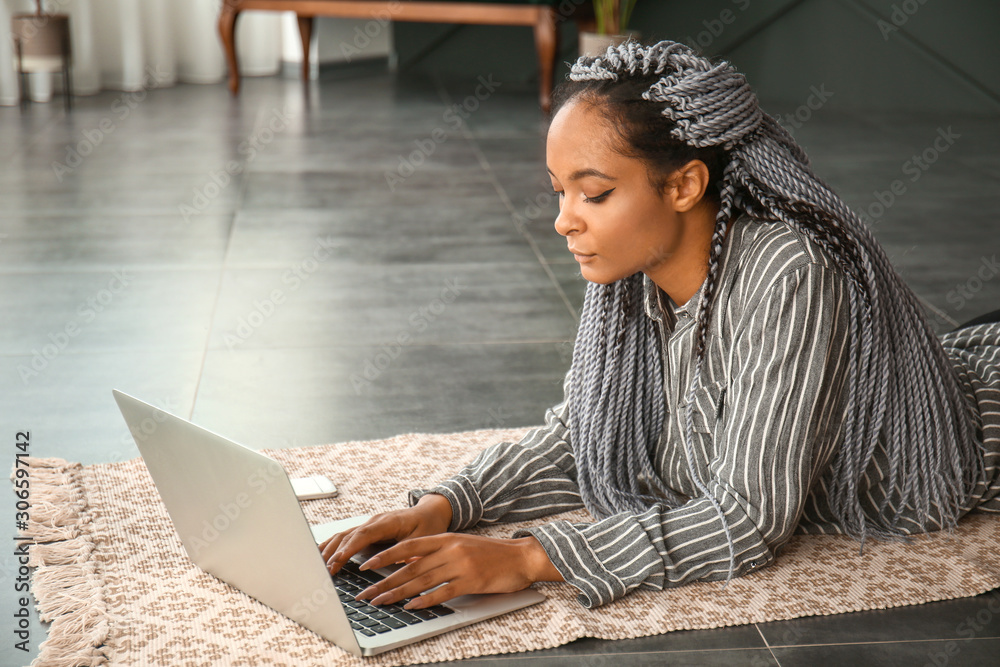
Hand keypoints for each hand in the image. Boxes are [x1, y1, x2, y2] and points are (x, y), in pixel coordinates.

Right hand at [319, 493, 452, 574]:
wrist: (430, 512)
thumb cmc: (429, 525)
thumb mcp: (425, 538)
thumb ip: (411, 551)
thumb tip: (402, 565)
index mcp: (388, 522)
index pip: (364, 534)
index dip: (350, 548)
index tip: (338, 561)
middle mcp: (375, 521)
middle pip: (349, 535)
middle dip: (335, 553)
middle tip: (324, 570)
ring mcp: (369, 525)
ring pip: (344, 535)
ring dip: (331, 550)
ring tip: (319, 566)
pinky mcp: (367, 530)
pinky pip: (346, 536)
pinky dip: (333, 545)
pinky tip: (321, 554)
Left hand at [352, 533, 562, 609]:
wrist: (521, 556)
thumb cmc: (491, 553)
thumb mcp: (460, 545)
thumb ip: (437, 552)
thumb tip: (409, 564)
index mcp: (445, 538)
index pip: (407, 546)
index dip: (385, 557)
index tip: (366, 566)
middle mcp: (449, 549)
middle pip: (409, 566)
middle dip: (384, 581)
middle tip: (366, 593)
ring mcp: (460, 565)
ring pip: (421, 580)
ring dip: (398, 593)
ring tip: (381, 602)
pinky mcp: (471, 581)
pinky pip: (443, 592)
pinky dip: (425, 600)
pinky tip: (412, 607)